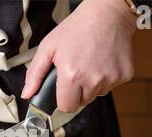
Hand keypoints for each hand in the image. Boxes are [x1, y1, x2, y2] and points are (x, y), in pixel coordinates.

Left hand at [22, 0, 136, 112]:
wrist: (108, 13)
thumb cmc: (77, 28)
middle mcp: (93, 80)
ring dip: (91, 85)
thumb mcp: (48, 47)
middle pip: (81, 103)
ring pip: (96, 95)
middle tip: (75, 72)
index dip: (63, 100)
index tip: (63, 90)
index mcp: (72, 75)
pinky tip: (102, 61)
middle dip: (76, 93)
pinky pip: (110, 86)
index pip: (66, 107)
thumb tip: (27, 94)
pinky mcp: (124, 75)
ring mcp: (111, 79)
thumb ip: (35, 73)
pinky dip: (105, 78)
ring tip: (89, 64)